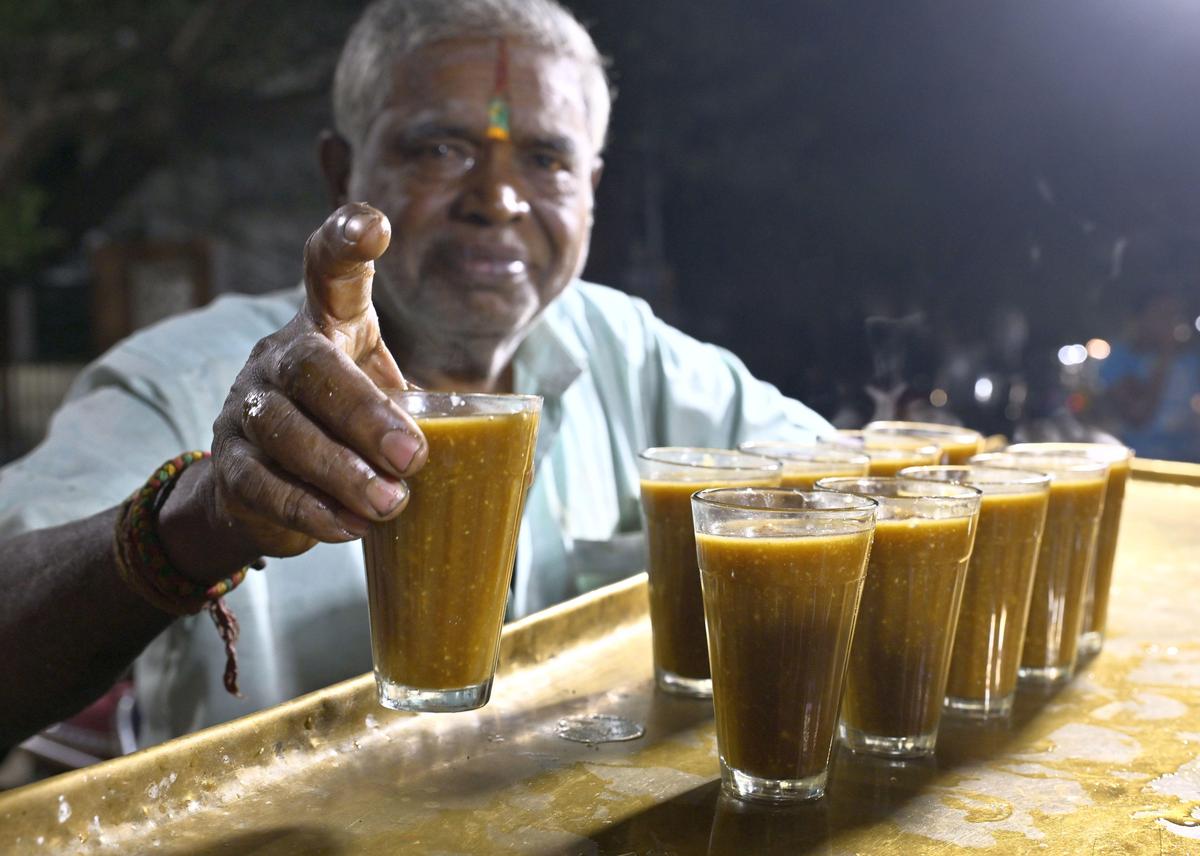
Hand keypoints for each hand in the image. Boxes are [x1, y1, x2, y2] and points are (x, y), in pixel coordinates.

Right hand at [206, 203, 426, 559]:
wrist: (264, 489)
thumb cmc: (346, 433)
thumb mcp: (387, 403)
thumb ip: (429, 408)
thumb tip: (515, 444)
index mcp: (326, 326)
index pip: (327, 270)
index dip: (345, 242)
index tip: (374, 227)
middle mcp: (279, 356)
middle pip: (312, 367)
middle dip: (364, 413)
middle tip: (413, 457)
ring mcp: (245, 408)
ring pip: (283, 429)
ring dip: (342, 471)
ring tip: (391, 504)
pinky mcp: (230, 464)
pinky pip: (262, 484)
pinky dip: (310, 509)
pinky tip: (350, 526)